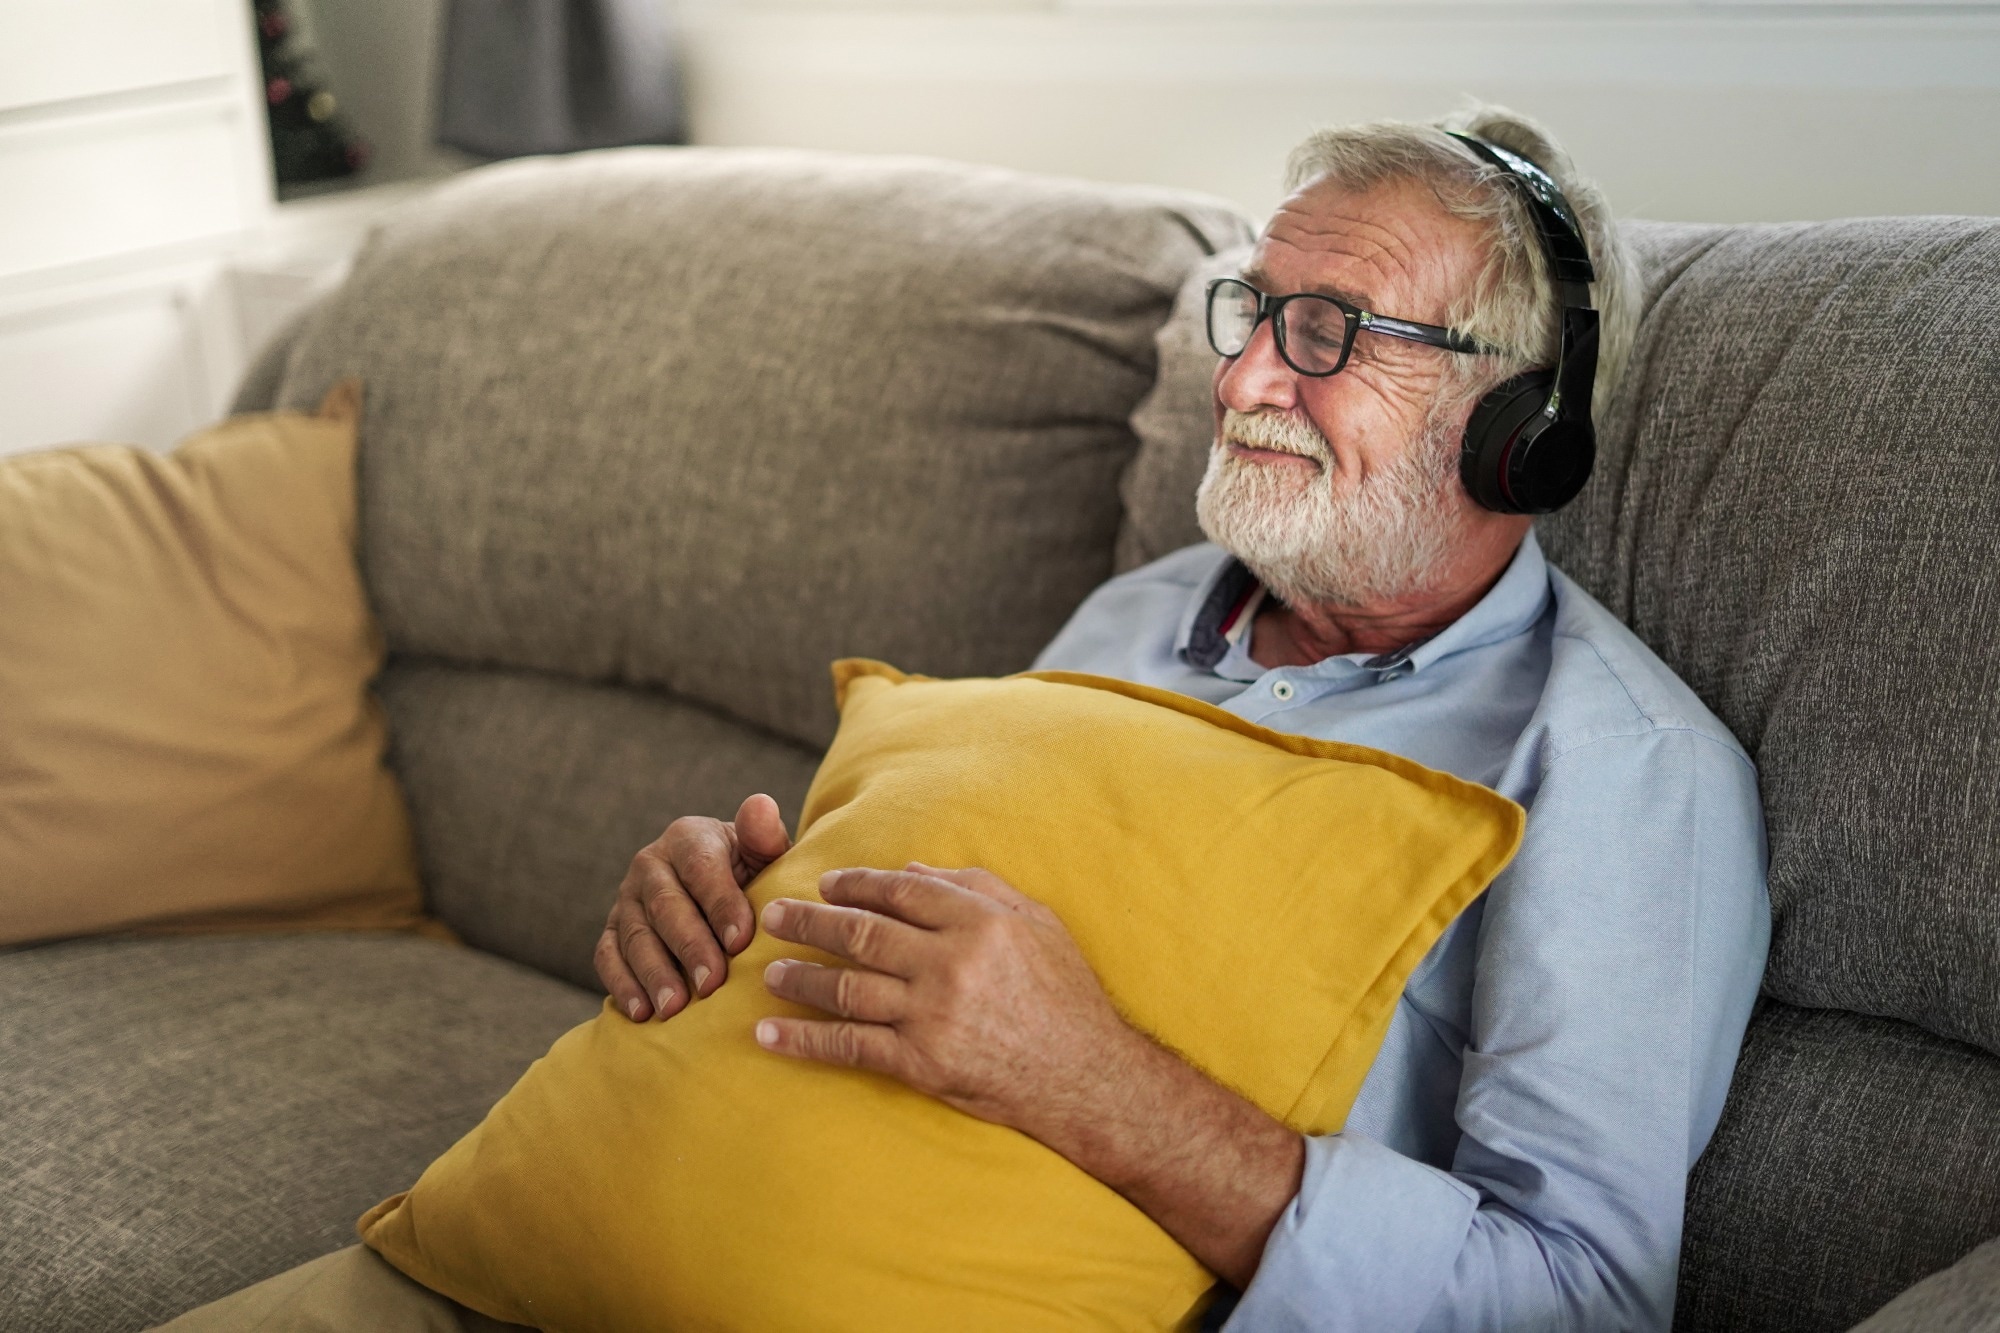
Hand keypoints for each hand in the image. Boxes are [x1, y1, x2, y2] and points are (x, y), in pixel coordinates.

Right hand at [594, 794, 791, 1021]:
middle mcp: (650, 864)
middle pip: (666, 906)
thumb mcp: (765, 855)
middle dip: (690, 947)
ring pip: (636, 936)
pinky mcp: (611, 930)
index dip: (721, 905)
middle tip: (712, 984)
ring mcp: (626, 899)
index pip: (702, 869)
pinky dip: (622, 985)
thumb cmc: (751, 875)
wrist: (720, 892)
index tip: (741, 942)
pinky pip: (608, 957)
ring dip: (654, 974)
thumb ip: (764, 836)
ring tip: (675, 1008)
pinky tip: (641, 1013)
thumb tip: (760, 805)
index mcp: (688, 838)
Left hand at [754, 863, 1142, 1139]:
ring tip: (769, 974)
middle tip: (773, 915)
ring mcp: (932, 1015)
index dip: (855, 884)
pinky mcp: (921, 1063)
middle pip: (862, 934)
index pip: (901, 891)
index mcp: (979, 922)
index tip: (825, 883)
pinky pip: (850, 1047)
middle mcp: (950, 964)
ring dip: (800, 979)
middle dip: (810, 922)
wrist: (1087, 1078)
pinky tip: (771, 1037)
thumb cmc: (1066, 995)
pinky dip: (805, 1041)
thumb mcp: (1039, 923)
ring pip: (847, 988)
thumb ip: (977, 888)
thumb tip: (910, 872)